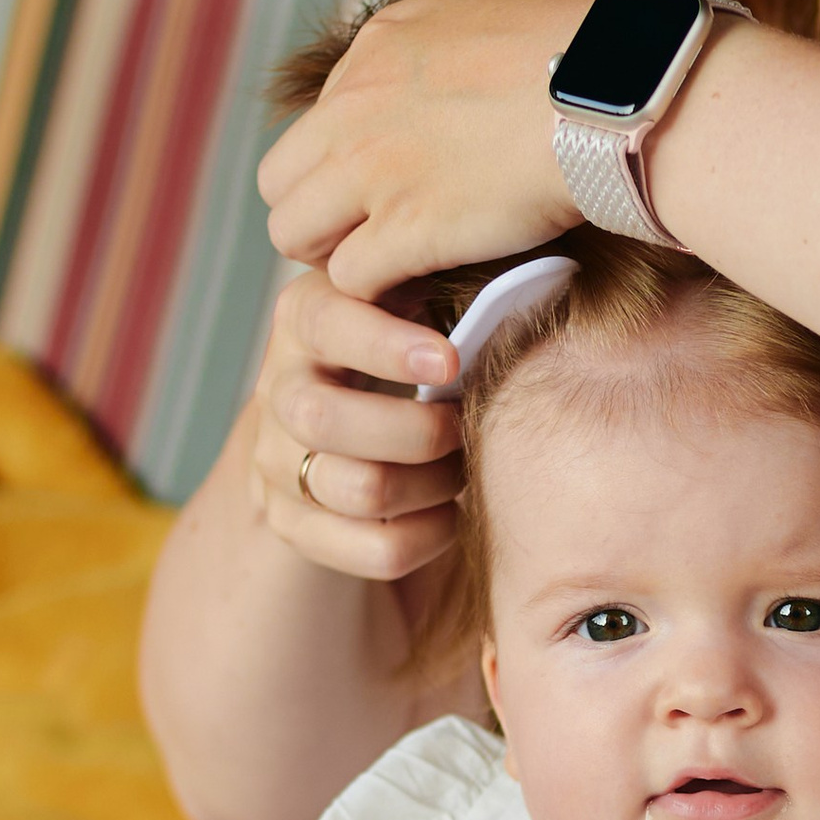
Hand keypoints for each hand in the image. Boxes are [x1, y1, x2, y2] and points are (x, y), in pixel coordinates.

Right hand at [241, 268, 465, 587]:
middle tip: (461, 425)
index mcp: (307, 317)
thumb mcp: (416, 309)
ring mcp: (276, 462)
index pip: (325, 324)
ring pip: (357, 489)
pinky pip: (374, 548)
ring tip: (460, 468)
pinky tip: (448, 512)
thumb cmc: (411, 352)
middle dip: (414, 430)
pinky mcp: (294, 525)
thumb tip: (544, 271)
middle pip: (323, 419)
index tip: (450, 359)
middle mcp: (278, 388)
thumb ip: (449, 289)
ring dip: (430, 484)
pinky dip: (428, 535)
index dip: (385, 345)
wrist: (348, 433)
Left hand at [256, 0, 587, 304]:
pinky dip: (377, 296)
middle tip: (369, 241)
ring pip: (294, 236)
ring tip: (390, 273)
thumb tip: (441, 84)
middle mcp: (355, 106)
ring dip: (336, 259)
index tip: (384, 194)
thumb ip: (439, 55)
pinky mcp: (405, 228)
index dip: (343, 170)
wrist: (614, 92)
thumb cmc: (581, 61)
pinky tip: (418, 295)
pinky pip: (348, 279)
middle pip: (280, 183)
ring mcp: (373, 169)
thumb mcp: (482, 23)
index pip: (316, 125)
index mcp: (374, 50)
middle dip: (317, 218)